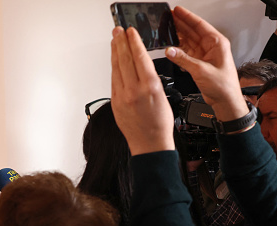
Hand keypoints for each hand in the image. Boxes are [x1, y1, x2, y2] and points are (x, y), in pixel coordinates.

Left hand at [110, 26, 174, 154]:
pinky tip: (114, 61)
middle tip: (118, 31)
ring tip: (114, 41)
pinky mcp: (115, 103)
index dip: (133, 43)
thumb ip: (150, 80)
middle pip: (125, 60)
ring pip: (117, 69)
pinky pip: (114, 81)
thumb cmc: (159, 124)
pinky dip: (114, 68)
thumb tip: (141, 66)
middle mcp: (134, 91)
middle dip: (121, 43)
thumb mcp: (163, 96)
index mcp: (150, 87)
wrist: (149, 144)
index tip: (130, 32)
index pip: (140, 58)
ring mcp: (122, 97)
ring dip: (115, 53)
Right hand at [165, 6, 248, 121]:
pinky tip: (171, 47)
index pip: (199, 25)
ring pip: (188, 41)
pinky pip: (186, 53)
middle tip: (168, 18)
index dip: (187, 17)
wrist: (225, 100)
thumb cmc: (223, 85)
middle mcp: (211, 47)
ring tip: (166, 30)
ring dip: (178, 36)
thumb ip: (184, 59)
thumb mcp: (201, 70)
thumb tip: (170, 50)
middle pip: (193, 31)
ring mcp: (205, 55)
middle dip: (180, 24)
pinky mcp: (199, 63)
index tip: (176, 11)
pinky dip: (178, 50)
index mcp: (217, 43)